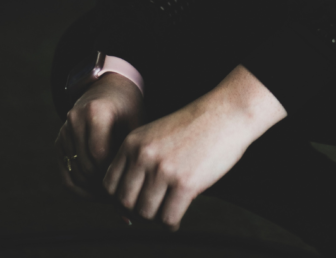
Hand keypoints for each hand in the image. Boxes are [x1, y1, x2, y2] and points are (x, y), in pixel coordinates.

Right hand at [55, 72, 143, 199]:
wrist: (110, 85)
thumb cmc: (129, 106)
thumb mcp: (136, 124)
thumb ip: (133, 157)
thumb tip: (132, 202)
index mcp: (95, 112)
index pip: (100, 156)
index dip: (113, 176)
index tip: (129, 188)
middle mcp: (74, 120)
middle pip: (86, 167)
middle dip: (103, 187)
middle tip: (121, 199)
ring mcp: (64, 130)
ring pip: (74, 174)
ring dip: (91, 190)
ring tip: (111, 197)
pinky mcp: (59, 140)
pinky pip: (66, 173)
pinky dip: (79, 187)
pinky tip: (96, 193)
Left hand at [102, 64, 286, 230]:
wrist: (226, 113)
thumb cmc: (194, 125)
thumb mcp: (156, 134)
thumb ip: (138, 161)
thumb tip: (124, 209)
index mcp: (133, 142)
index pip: (109, 185)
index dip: (120, 198)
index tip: (135, 200)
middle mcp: (143, 156)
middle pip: (125, 203)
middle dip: (138, 210)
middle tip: (153, 208)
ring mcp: (163, 170)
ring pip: (146, 213)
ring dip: (157, 216)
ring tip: (168, 209)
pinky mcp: (184, 183)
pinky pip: (168, 218)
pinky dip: (172, 223)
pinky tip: (178, 214)